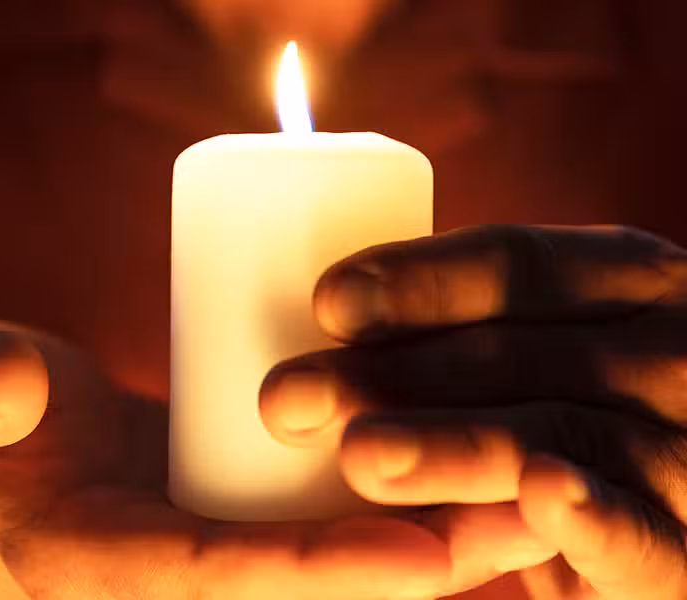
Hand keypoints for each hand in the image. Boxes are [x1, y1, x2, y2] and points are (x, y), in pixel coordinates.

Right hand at [0, 320, 508, 599]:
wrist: (8, 475)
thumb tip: (2, 383)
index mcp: (111, 563)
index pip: (223, 578)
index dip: (320, 568)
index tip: (421, 553)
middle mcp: (184, 580)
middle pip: (316, 585)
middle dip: (423, 558)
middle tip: (527, 511)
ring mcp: (227, 555)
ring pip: (349, 560)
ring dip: (448, 537)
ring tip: (544, 492)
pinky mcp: (257, 526)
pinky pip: (349, 533)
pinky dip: (423, 515)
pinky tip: (497, 476)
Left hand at [261, 225, 686, 598]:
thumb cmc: (598, 416)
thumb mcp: (566, 349)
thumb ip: (485, 331)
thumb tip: (328, 316)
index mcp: (633, 284)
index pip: (519, 266)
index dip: (420, 281)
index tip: (327, 304)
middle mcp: (672, 352)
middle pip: (517, 355)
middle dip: (393, 376)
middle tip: (288, 399)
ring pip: (558, 434)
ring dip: (453, 445)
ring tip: (360, 455)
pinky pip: (643, 532)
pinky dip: (591, 514)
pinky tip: (540, 491)